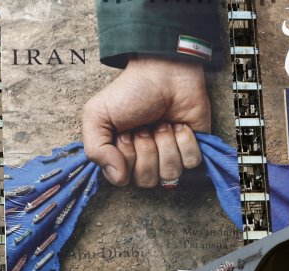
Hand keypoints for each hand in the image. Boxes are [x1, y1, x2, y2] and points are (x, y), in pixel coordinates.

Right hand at [81, 56, 210, 187]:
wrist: (164, 71)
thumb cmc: (130, 92)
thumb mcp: (97, 115)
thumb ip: (96, 150)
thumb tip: (119, 179)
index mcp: (121, 157)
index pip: (124, 179)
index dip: (126, 156)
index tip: (125, 133)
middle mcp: (145, 161)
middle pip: (148, 180)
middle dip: (147, 149)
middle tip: (145, 126)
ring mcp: (170, 156)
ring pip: (171, 173)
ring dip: (166, 143)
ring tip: (162, 123)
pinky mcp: (192, 148)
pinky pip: (191, 162)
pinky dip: (185, 140)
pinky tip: (179, 124)